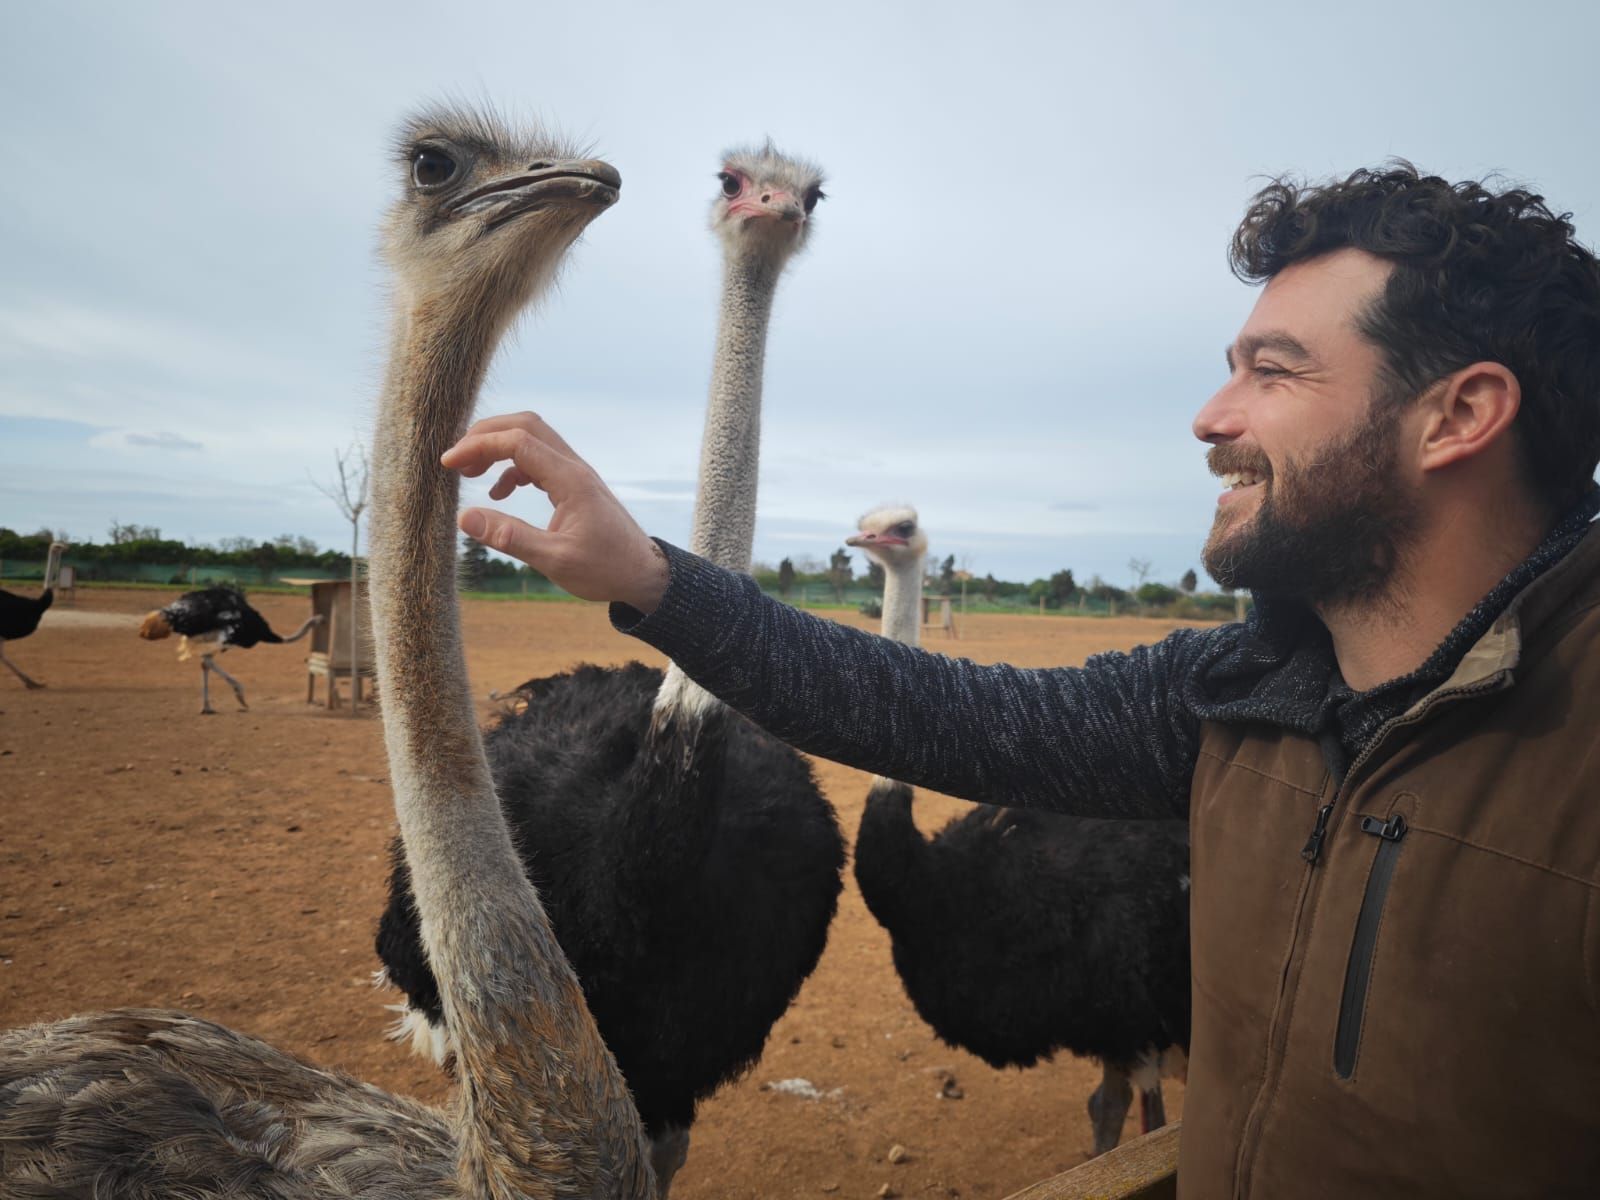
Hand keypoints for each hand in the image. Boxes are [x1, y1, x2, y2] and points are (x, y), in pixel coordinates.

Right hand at [441, 412, 669, 612]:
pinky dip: (513, 468)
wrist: (644, 574)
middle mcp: (574, 468)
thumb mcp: (555, 561)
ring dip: (498, 448)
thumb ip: (510, 537)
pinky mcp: (575, 486)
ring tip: (469, 473)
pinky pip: (539, 460)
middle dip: (486, 435)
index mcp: (570, 480)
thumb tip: (465, 518)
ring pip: (533, 439)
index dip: (479, 446)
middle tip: (456, 460)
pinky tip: (498, 492)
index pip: (518, 442)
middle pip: (526, 426)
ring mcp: (576, 474)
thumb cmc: (606, 570)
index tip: (449, 464)